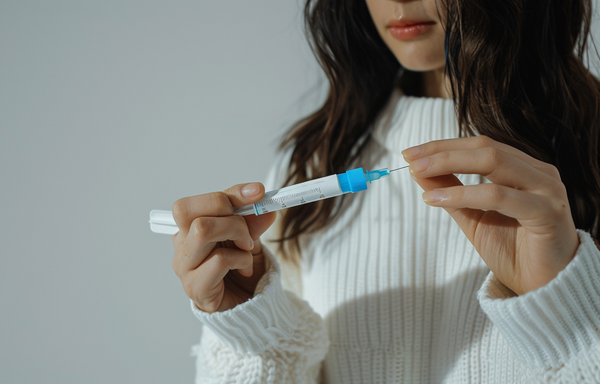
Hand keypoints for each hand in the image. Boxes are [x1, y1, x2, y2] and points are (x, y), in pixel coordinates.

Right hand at [171, 183, 276, 312]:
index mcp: (189, 227)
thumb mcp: (250, 238)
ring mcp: (184, 267)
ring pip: (203, 229)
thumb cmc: (242, 270)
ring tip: (247, 249)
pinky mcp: (195, 287)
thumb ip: (253, 221)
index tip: (259, 191)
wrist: (247, 307)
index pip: (198, 202)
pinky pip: (219, 260)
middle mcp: (181, 244)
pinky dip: (241, 259)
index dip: (230, 194)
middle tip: (247, 231)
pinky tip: (245, 269)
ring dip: (237, 234)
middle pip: (188, 211)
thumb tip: (265, 203)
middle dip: (227, 212)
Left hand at [402, 136, 579, 294]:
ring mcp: (547, 190)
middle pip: (485, 148)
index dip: (443, 145)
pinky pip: (498, 196)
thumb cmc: (512, 251)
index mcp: (524, 168)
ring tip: (419, 173)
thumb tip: (418, 170)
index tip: (410, 153)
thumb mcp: (472, 216)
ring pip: (494, 163)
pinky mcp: (548, 212)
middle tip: (411, 159)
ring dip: (450, 165)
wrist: (542, 288)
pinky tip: (437, 199)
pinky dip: (464, 194)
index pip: (480, 145)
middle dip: (443, 152)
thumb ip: (449, 190)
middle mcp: (539, 173)